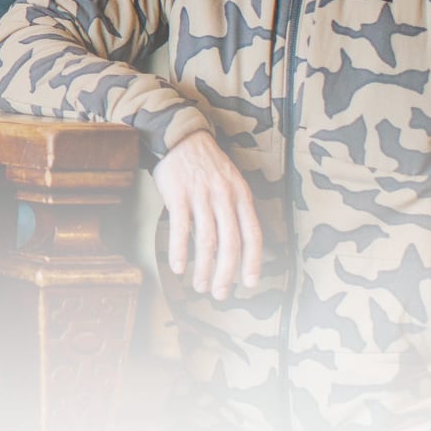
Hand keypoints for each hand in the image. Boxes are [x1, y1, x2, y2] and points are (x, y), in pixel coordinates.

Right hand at [152, 132, 262, 299]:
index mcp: (242, 195)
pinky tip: (177, 267)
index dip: (253, 261)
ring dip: (203, 268)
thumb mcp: (231, 182)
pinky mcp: (179, 194)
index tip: (249, 283)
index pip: (253, 234)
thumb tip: (238, 245)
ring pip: (206, 240)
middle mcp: (225, 196)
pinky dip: (179, 251)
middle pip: (230, 243)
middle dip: (226, 273)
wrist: (181, 137)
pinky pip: (180, 228)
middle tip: (221, 293)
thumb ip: (236, 210)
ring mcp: (201, 195)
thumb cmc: (207, 164)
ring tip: (200, 285)